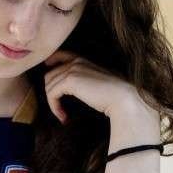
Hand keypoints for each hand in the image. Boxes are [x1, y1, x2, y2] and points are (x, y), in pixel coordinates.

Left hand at [41, 50, 159, 136]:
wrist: (124, 98)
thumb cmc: (115, 96)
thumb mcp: (96, 84)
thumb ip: (84, 81)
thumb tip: (71, 90)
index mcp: (83, 60)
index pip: (59, 56)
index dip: (50, 64)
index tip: (48, 75)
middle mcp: (76, 61)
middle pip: (50, 75)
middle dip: (51, 93)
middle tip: (59, 109)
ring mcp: (72, 69)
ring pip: (49, 85)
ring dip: (53, 103)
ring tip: (63, 114)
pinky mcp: (70, 80)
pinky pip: (52, 94)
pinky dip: (54, 107)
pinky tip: (63, 116)